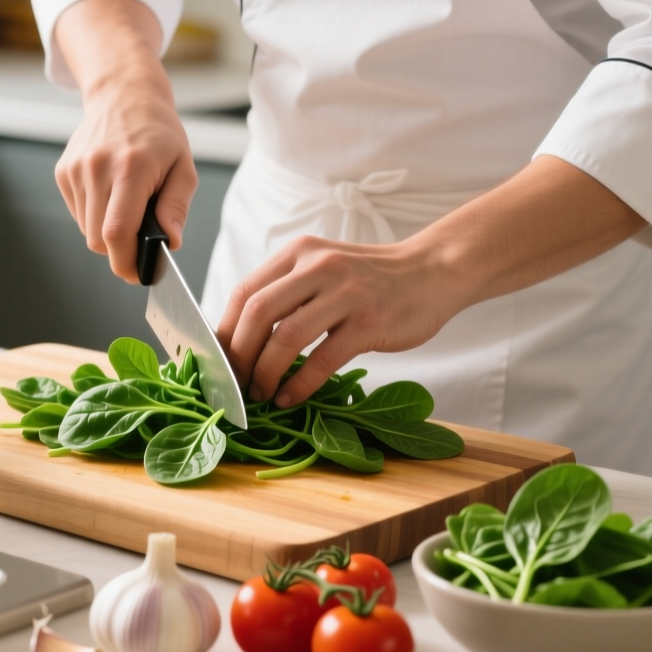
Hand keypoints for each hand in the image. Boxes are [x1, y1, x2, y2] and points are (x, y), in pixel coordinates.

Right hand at [53, 0, 196, 281]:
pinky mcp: (63, 172)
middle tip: (139, 249)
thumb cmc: (159, 133)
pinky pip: (78, 213)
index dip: (125, 261)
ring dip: (107, 233)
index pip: (117, 231)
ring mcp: (76, 170)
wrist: (123, 95)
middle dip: (119, 252)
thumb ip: (175, 206)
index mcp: (131, 168)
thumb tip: (170, 242)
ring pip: (87, 229)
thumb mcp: (183, 166)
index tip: (137, 273)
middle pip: (98, 239)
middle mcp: (97, 168)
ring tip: (127, 209)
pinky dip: (95, 216)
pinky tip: (110, 195)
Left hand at [217, 236, 468, 408]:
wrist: (433, 271)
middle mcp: (318, 267)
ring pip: (285, 337)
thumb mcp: (323, 268)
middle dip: (239, 354)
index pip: (244, 292)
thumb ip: (288, 291)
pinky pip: (323, 359)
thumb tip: (241, 336)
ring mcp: (345, 294)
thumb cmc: (372, 279)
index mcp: (299, 253)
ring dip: (265, 372)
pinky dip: (300, 384)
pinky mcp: (369, 322)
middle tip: (234, 382)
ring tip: (259, 393)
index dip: (225, 330)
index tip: (218, 360)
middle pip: (257, 313)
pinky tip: (290, 398)